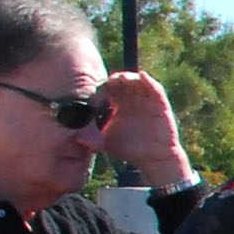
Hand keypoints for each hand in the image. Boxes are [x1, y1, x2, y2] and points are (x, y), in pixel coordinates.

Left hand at [96, 72, 191, 187]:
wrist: (153, 158)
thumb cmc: (129, 149)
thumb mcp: (106, 141)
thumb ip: (91, 138)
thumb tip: (75, 136)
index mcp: (116, 105)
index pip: (107, 90)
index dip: (101, 88)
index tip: (93, 91)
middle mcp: (130, 100)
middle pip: (120, 82)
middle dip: (113, 79)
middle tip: (106, 81)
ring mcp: (145, 99)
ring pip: (135, 81)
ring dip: (128, 77)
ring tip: (121, 78)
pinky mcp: (159, 103)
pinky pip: (154, 88)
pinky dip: (149, 80)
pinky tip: (142, 76)